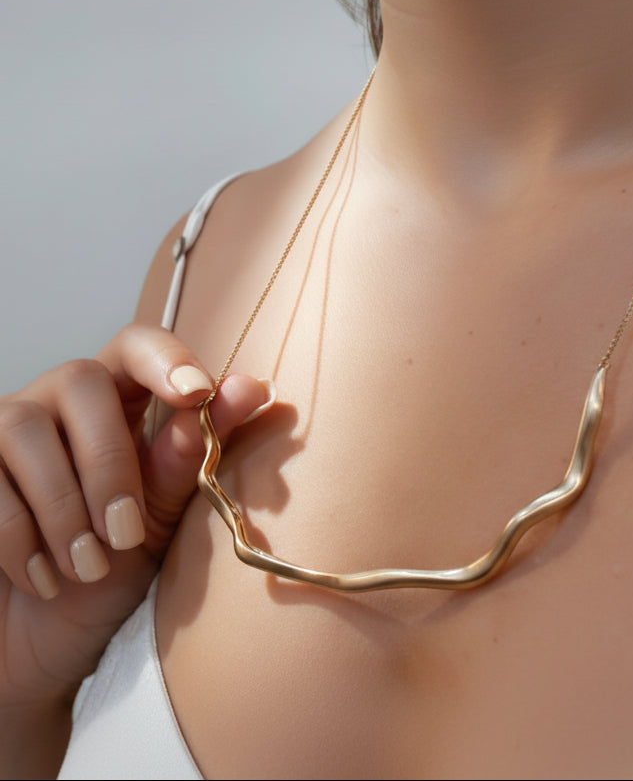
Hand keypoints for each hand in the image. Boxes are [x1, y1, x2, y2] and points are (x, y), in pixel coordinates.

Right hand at [0, 323, 270, 713]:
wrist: (42, 644)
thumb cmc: (109, 573)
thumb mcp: (160, 516)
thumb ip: (192, 453)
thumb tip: (252, 388)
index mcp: (119, 404)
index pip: (138, 345)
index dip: (166, 357)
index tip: (197, 392)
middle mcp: (59, 402)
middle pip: (81, 380)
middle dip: (109, 461)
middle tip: (126, 533)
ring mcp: (4, 431)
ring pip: (25, 427)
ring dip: (64, 506)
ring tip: (89, 566)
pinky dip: (20, 537)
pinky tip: (45, 579)